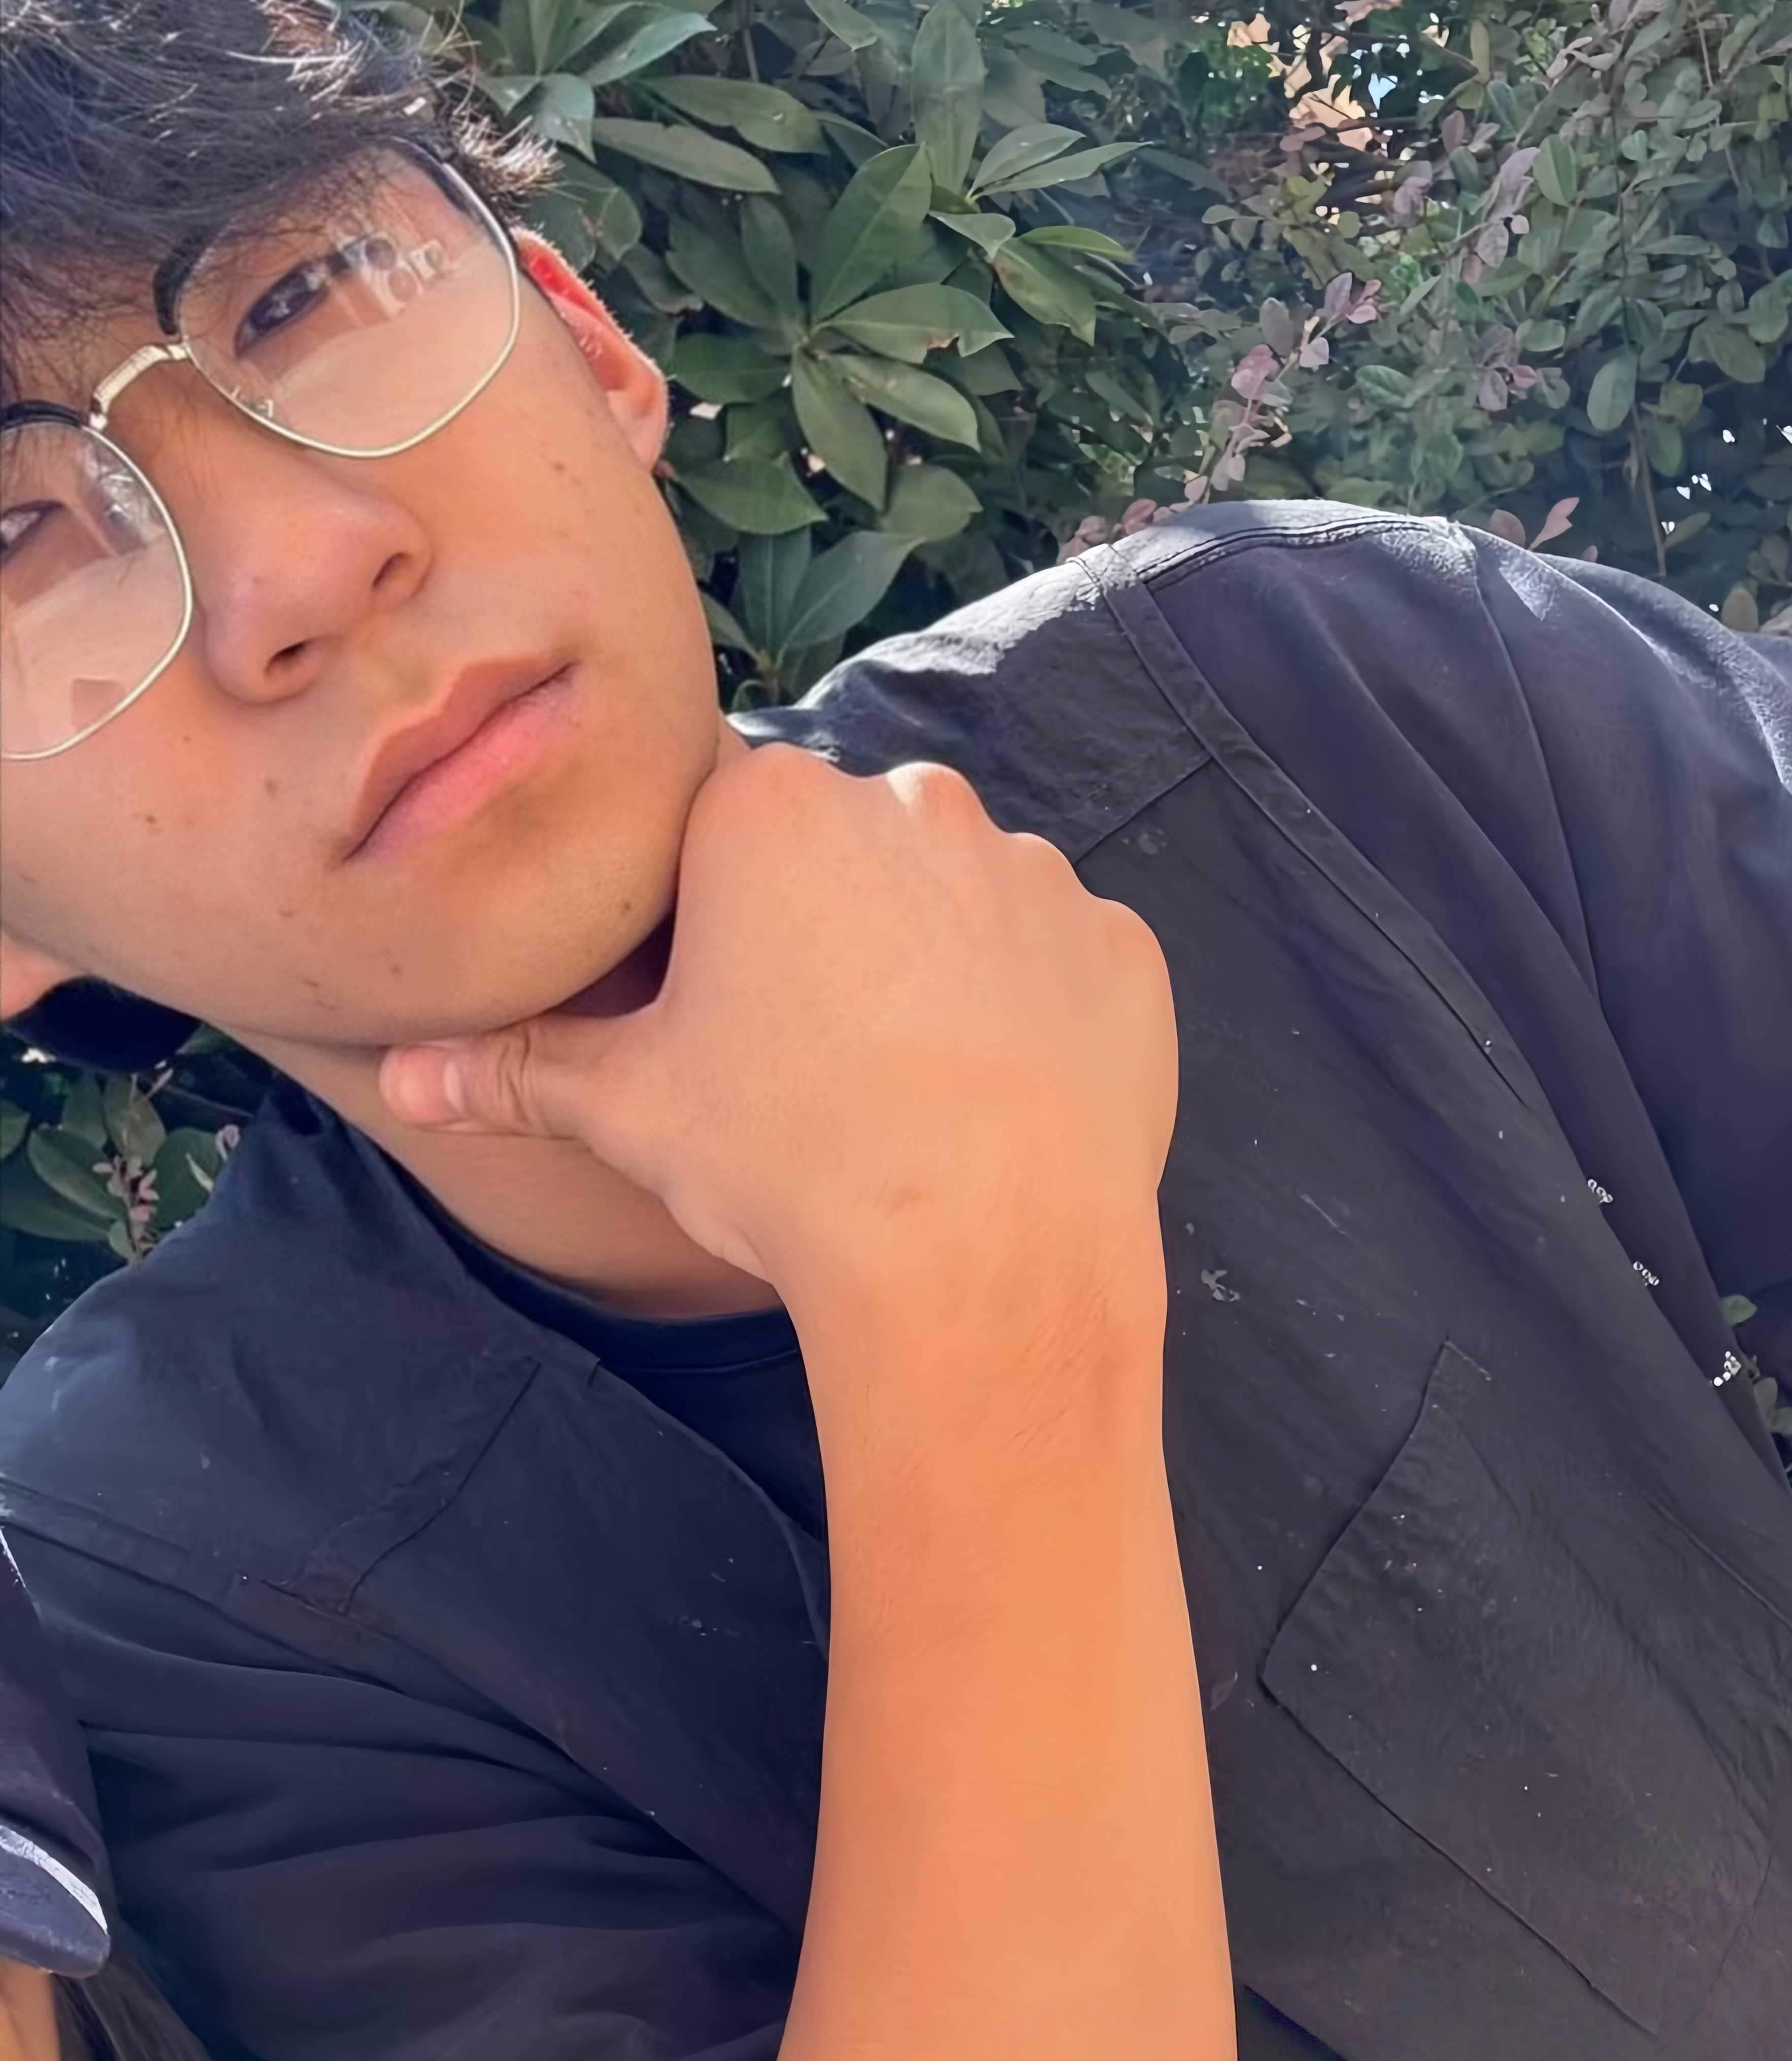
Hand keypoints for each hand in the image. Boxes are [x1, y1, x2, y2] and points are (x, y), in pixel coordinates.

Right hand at [378, 745, 1177, 1308]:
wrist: (983, 1256)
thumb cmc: (789, 1162)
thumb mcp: (631, 1110)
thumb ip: (519, 1069)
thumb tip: (403, 1080)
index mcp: (774, 809)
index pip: (718, 817)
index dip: (708, 906)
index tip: (716, 989)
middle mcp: (912, 804)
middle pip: (846, 847)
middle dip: (825, 925)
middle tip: (808, 1049)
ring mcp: (1032, 870)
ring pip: (958, 898)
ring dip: (932, 963)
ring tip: (909, 1084)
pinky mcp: (1119, 946)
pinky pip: (1058, 961)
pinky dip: (1032, 1012)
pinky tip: (1000, 1099)